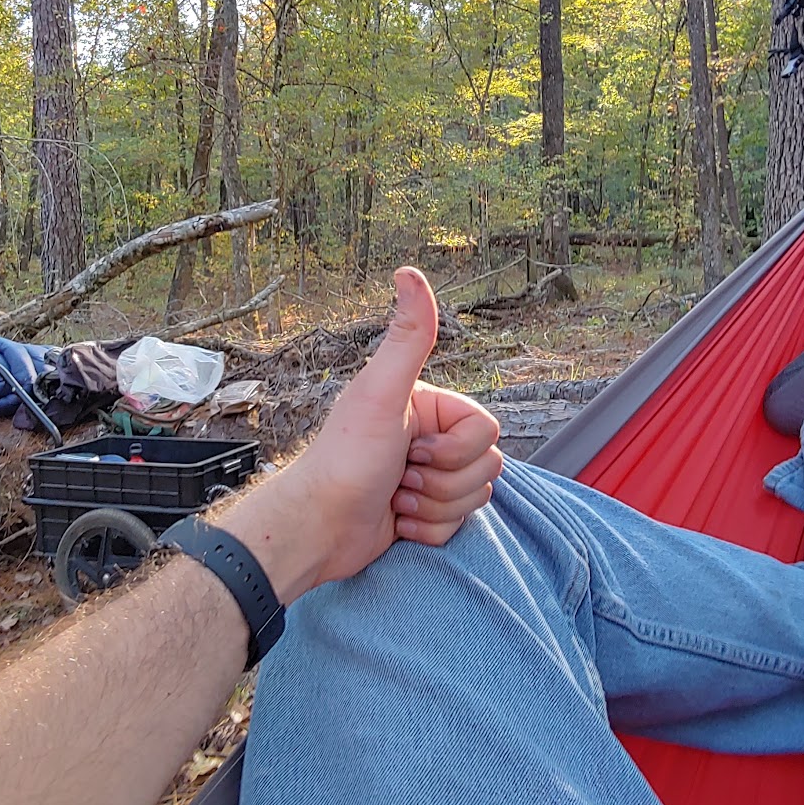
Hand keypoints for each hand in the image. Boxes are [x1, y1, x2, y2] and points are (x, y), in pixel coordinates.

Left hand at [215, 268, 502, 600]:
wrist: (317, 528)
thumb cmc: (344, 461)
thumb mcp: (379, 394)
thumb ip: (407, 337)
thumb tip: (410, 273)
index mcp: (426, 406)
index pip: (486, 429)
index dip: (456, 450)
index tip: (415, 450)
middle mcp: (427, 437)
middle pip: (485, 465)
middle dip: (443, 483)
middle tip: (400, 476)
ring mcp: (426, 476)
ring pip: (474, 496)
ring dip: (434, 507)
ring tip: (395, 497)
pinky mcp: (422, 513)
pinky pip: (457, 526)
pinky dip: (428, 531)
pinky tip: (396, 520)